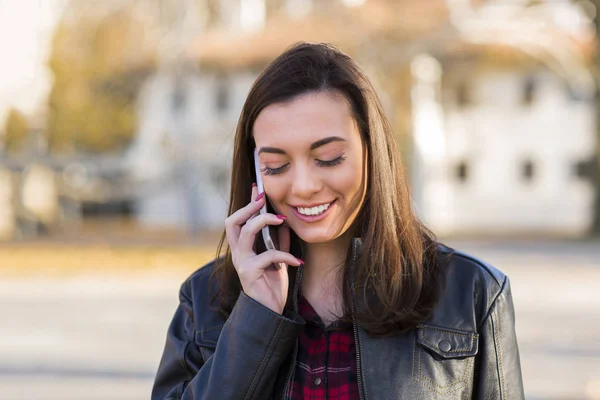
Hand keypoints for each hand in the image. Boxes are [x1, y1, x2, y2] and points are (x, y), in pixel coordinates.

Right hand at [224, 185, 302, 313]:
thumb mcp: (278, 259)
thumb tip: (284, 222)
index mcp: (243, 248)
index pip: (238, 220)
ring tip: (281, 220)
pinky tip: (297, 261)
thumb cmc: (272, 285)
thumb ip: (278, 241)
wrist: (269, 313)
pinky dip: (284, 256)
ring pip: (245, 233)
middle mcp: (238, 253)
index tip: (258, 188)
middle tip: (264, 200)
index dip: (247, 203)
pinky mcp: (249, 273)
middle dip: (248, 207)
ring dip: (263, 222)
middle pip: (232, 222)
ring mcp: (241, 263)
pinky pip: (267, 256)